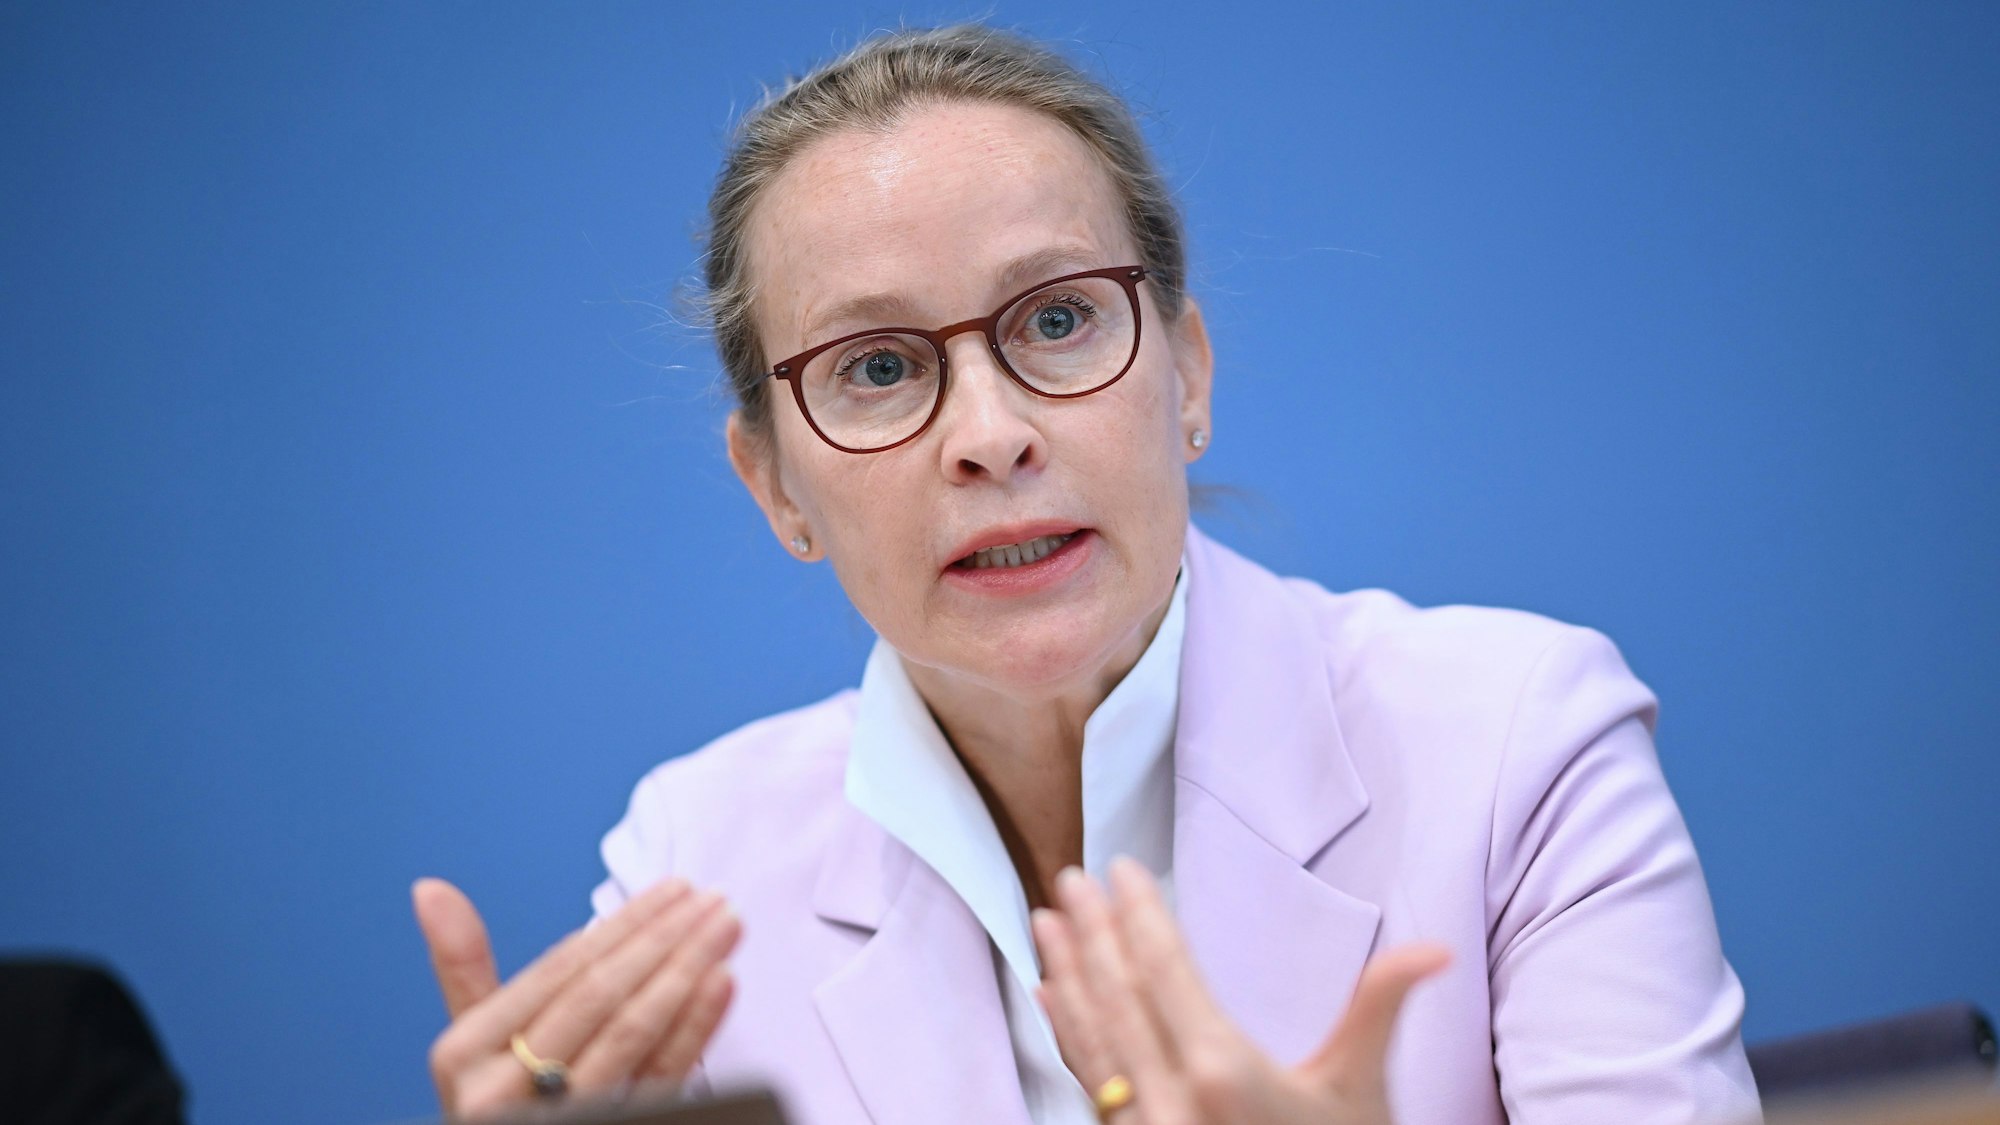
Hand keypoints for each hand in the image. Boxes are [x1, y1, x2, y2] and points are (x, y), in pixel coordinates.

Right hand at [413, 875, 738, 1117]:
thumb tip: (429, 888)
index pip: (558, 972)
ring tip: (725, 929)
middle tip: (714, 900)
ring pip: (631, 1033)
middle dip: (662, 939)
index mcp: (466, 1053)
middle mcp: (504, 1089)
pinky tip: (721, 985)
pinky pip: (659, 1077)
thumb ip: (461, 966)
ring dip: (685, 970)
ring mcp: (560, 1117)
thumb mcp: (469, 1045)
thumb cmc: (499, 1102)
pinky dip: (694, 1026)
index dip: (621, 926)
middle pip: (598, 996)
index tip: (673, 890)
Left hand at [1032, 858, 1448, 1124]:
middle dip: (1092, 932)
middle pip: (1118, 997)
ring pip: (1093, 1038)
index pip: (1165, 972)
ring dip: (1067, 974)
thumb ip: (1379, 1008)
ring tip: (1045, 922)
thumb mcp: (1361, 1089)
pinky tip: (1050, 999)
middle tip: (1070, 878)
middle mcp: (1169, 1100)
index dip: (1140, 915)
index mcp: (1221, 1072)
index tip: (1121, 869)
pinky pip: (1088, 1081)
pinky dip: (1067, 1033)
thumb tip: (1435, 950)